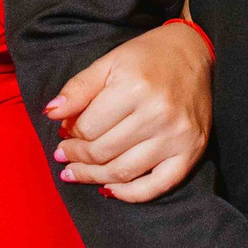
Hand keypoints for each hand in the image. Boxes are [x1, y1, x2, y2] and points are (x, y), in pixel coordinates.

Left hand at [46, 20, 212, 202]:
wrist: (196, 53)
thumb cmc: (149, 57)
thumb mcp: (110, 62)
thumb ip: (79, 88)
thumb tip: (51, 113)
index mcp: (135, 88)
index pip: (88, 128)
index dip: (70, 133)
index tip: (65, 132)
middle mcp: (158, 115)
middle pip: (103, 152)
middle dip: (76, 157)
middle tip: (64, 155)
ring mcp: (177, 137)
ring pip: (123, 172)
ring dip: (93, 177)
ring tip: (76, 173)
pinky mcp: (192, 153)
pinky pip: (156, 187)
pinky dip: (130, 194)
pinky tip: (109, 189)